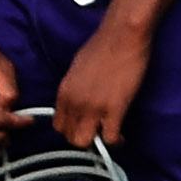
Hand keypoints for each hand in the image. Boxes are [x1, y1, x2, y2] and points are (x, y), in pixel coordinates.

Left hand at [54, 17, 151, 146]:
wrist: (121, 37)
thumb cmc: (102, 46)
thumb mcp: (77, 69)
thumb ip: (75, 89)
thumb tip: (81, 100)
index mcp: (63, 92)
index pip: (58, 125)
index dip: (72, 129)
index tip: (85, 126)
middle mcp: (73, 103)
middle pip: (69, 137)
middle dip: (84, 138)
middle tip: (98, 132)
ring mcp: (92, 108)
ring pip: (84, 142)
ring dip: (97, 143)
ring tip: (109, 135)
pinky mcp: (113, 110)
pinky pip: (109, 139)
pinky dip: (116, 141)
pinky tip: (121, 135)